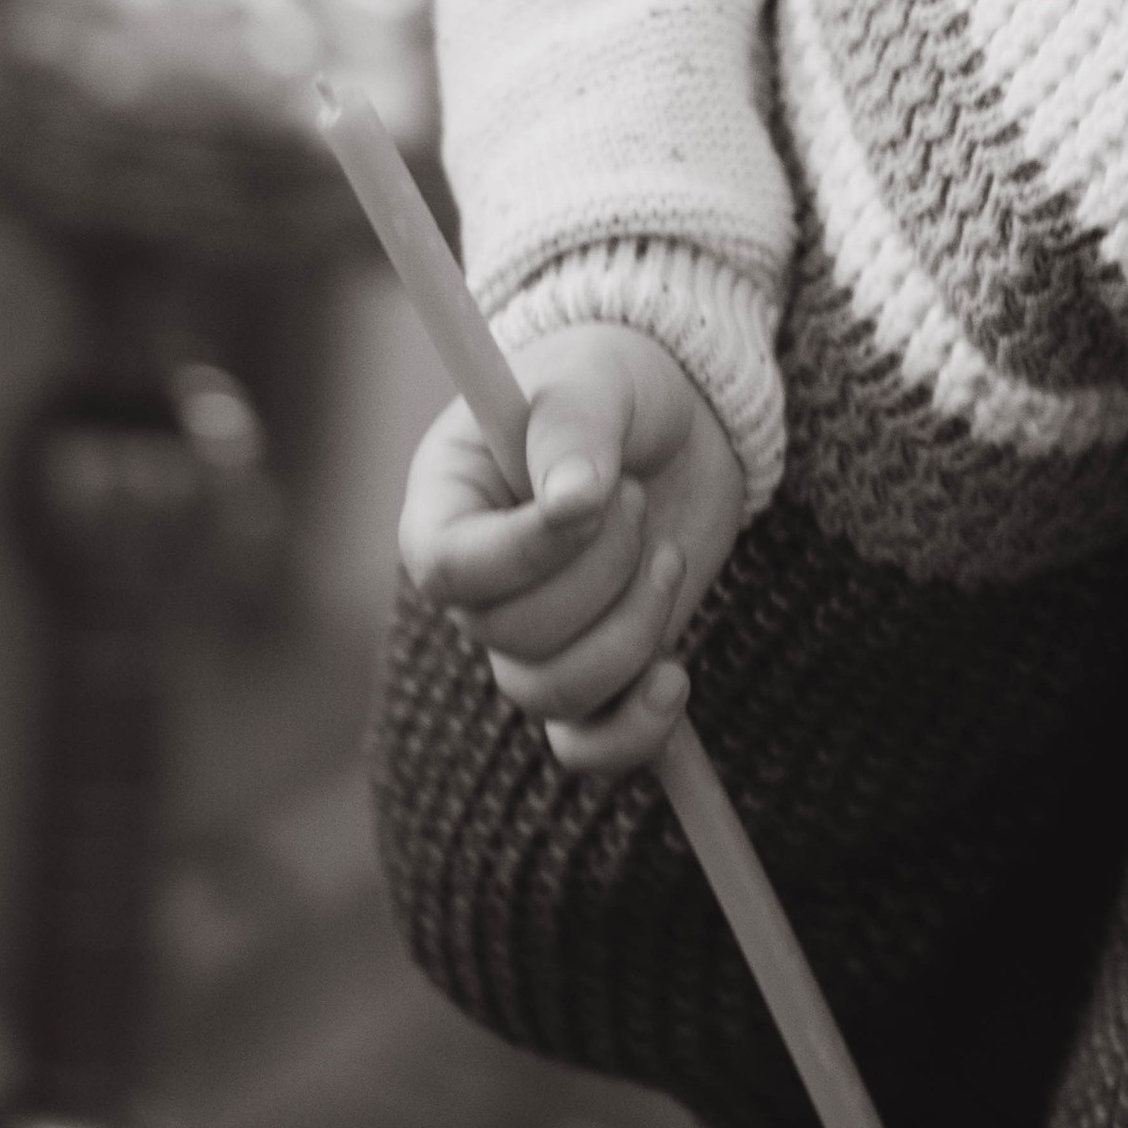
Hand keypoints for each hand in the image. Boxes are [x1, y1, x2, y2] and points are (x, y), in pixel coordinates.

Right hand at [399, 321, 748, 773]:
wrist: (680, 414)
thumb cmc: (614, 382)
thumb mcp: (595, 380)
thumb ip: (575, 430)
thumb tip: (571, 502)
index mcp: (447, 506)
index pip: (449, 569)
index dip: (525, 552)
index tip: (596, 499)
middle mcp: (479, 585)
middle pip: (513, 638)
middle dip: (602, 573)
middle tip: (641, 499)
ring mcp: (535, 636)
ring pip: (556, 694)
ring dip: (634, 628)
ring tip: (669, 552)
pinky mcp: (596, 669)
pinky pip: (588, 747)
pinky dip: (634, 730)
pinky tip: (674, 677)